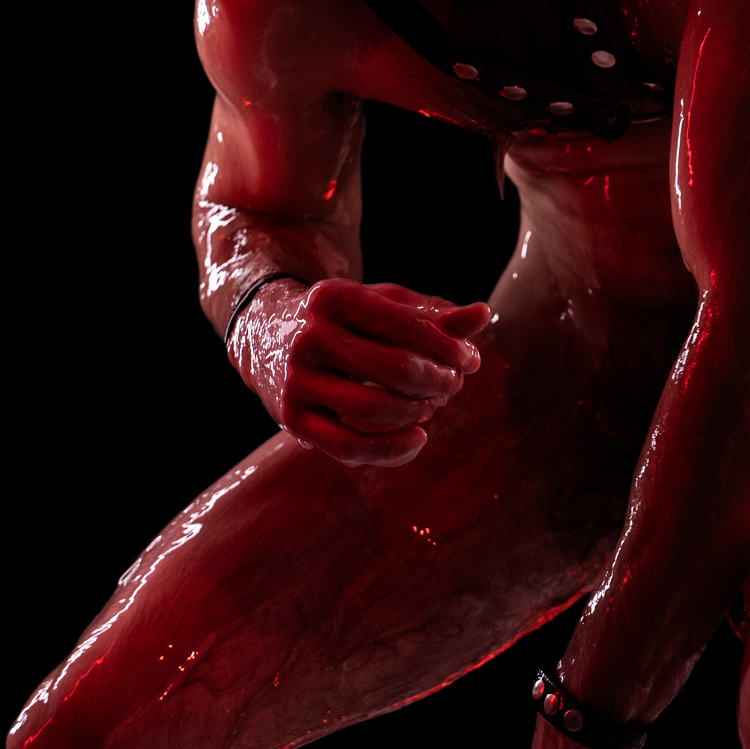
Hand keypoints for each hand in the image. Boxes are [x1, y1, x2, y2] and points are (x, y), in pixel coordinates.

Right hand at [230, 277, 489, 465]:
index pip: (405, 326)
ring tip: (434, 405)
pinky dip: (390, 451)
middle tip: (455, 384)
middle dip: (438, 381)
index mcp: (334, 297)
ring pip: (372, 410)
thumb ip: (431, 313)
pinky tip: (418, 439)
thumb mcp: (380, 303)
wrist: (265, 332)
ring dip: (417, 412)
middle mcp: (309, 337)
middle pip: (393, 369)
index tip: (470, 359)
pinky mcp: (291, 419)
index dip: (447, 346)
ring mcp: (295, 381)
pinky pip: (347, 447)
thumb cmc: (341, 317)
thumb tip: (484, 315)